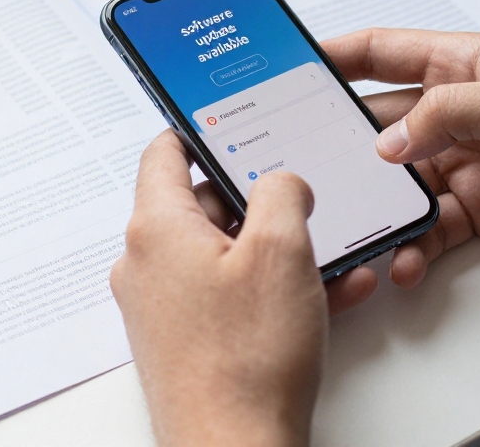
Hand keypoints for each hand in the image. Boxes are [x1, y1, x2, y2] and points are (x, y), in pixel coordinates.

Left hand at [111, 131, 325, 446]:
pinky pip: (230, 296)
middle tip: (301, 201)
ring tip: (331, 258)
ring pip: (226, 254)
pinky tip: (325, 299)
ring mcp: (163, 306)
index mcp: (157, 229)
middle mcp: (148, 264)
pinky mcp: (185, 340)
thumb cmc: (245, 362)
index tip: (227, 119)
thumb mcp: (282, 252)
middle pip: (203, 205)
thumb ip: (282, 193)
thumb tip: (281, 181)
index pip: (163, 151)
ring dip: (280, 252)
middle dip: (260, 203)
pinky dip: (273, 291)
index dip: (200, 129)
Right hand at [322, 29, 479, 290]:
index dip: (333, 56)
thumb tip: (391, 139)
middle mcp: (462, 111)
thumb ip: (453, 113)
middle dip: (342, 146)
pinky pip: (433, 227)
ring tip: (355, 229)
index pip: (383, 51)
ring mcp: (471, 162)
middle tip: (305, 169)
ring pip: (401, 184)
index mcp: (467, 65)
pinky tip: (407, 258)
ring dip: (377, 206)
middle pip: (381, 124)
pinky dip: (414, 245)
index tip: (288, 67)